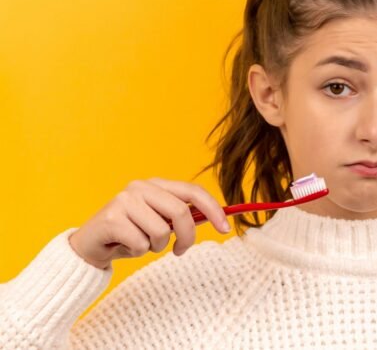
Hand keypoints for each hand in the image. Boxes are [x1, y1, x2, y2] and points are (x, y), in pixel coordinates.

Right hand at [68, 178, 230, 269]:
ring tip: (141, 243)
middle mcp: (141, 187)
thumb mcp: (159, 223)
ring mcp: (125, 200)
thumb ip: (181, 217)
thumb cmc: (130, 234)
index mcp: (156, 185)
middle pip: (181, 212)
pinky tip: (124, 245)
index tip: (226, 229)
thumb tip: (216, 219)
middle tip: (180, 251)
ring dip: (156, 246)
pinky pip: (141, 244)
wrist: (89, 246)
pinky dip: (138, 252)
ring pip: (161, 231)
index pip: (193, 191)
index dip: (213, 209)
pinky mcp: (112, 218)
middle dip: (187, 237)